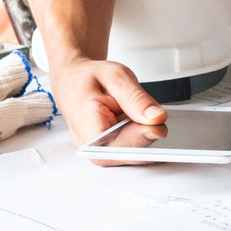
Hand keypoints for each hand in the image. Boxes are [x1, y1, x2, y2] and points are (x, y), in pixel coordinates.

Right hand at [47, 58, 166, 155]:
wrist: (72, 81)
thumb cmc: (87, 78)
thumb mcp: (115, 76)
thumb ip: (135, 98)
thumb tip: (157, 118)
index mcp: (88, 130)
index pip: (120, 146)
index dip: (141, 137)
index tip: (157, 125)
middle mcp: (92, 147)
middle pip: (130, 153)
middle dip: (146, 133)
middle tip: (152, 114)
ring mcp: (100, 152)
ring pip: (134, 154)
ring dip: (144, 134)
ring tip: (138, 113)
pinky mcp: (109, 151)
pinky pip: (132, 150)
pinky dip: (140, 135)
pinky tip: (139, 121)